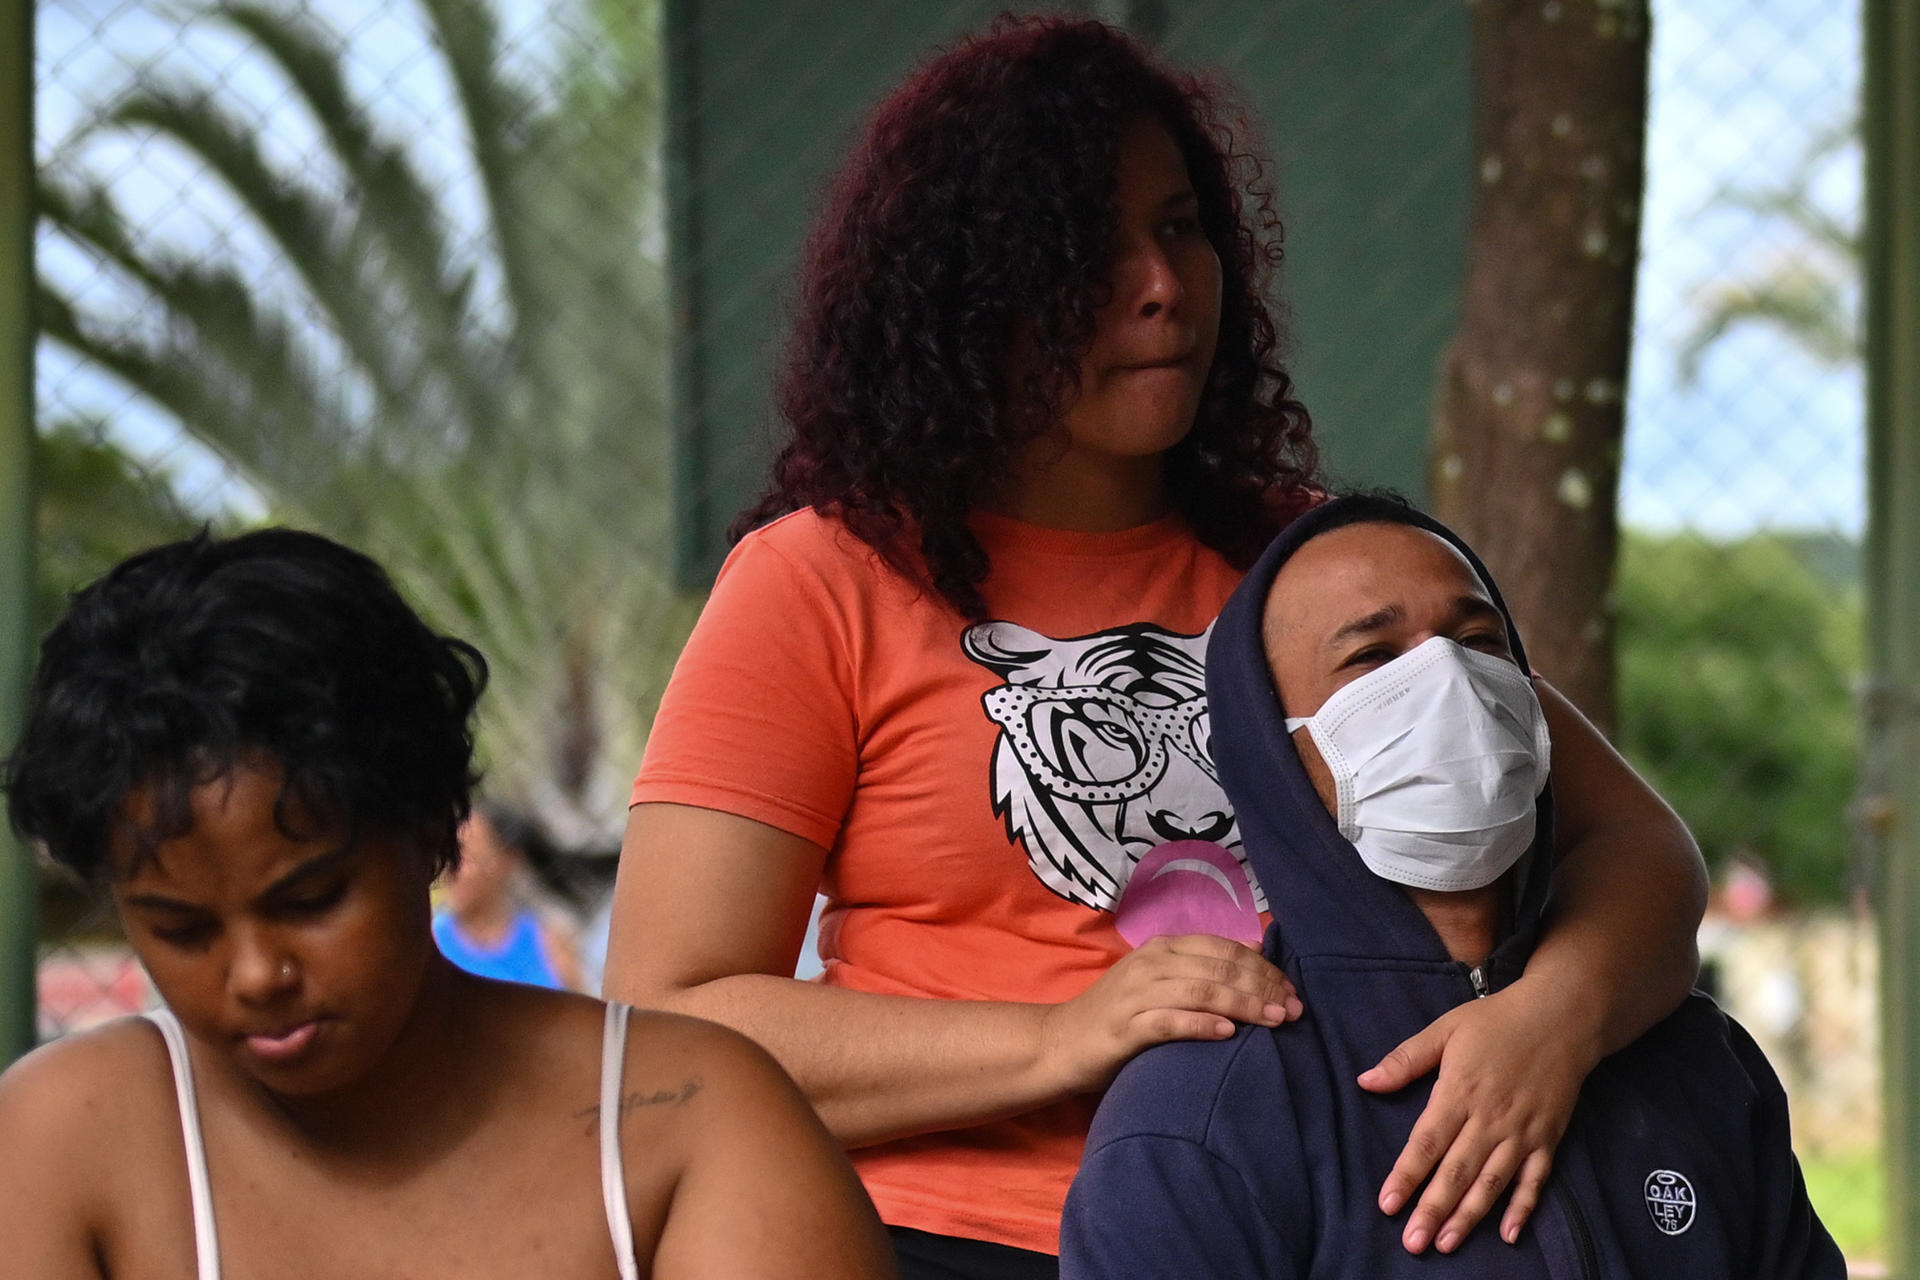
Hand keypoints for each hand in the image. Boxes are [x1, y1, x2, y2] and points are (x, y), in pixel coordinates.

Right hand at [1041, 934, 1301, 1094]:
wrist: (1060, 1042)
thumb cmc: (1118, 1015)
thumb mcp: (1160, 980)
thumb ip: (1200, 965)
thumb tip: (1254, 949)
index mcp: (1163, 948)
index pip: (1225, 948)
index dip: (1264, 968)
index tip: (1293, 990)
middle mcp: (1152, 963)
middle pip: (1220, 967)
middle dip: (1264, 987)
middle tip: (1296, 1009)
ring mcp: (1137, 994)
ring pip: (1202, 990)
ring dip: (1244, 1005)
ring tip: (1276, 1020)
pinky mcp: (1126, 1028)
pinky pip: (1170, 1022)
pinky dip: (1202, 1025)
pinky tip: (1228, 1034)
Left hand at [1358, 975, 1597, 1254]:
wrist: (1561, 1017)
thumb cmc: (1497, 1021)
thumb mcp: (1445, 1029)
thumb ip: (1405, 1059)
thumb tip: (1365, 1081)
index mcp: (1460, 1091)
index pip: (1427, 1142)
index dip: (1407, 1175)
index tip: (1387, 1205)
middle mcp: (1490, 1118)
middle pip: (1457, 1171)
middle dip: (1433, 1209)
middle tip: (1412, 1242)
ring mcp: (1522, 1132)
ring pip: (1492, 1183)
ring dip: (1469, 1216)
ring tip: (1446, 1243)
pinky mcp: (1548, 1138)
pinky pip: (1536, 1180)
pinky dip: (1524, 1208)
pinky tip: (1509, 1234)